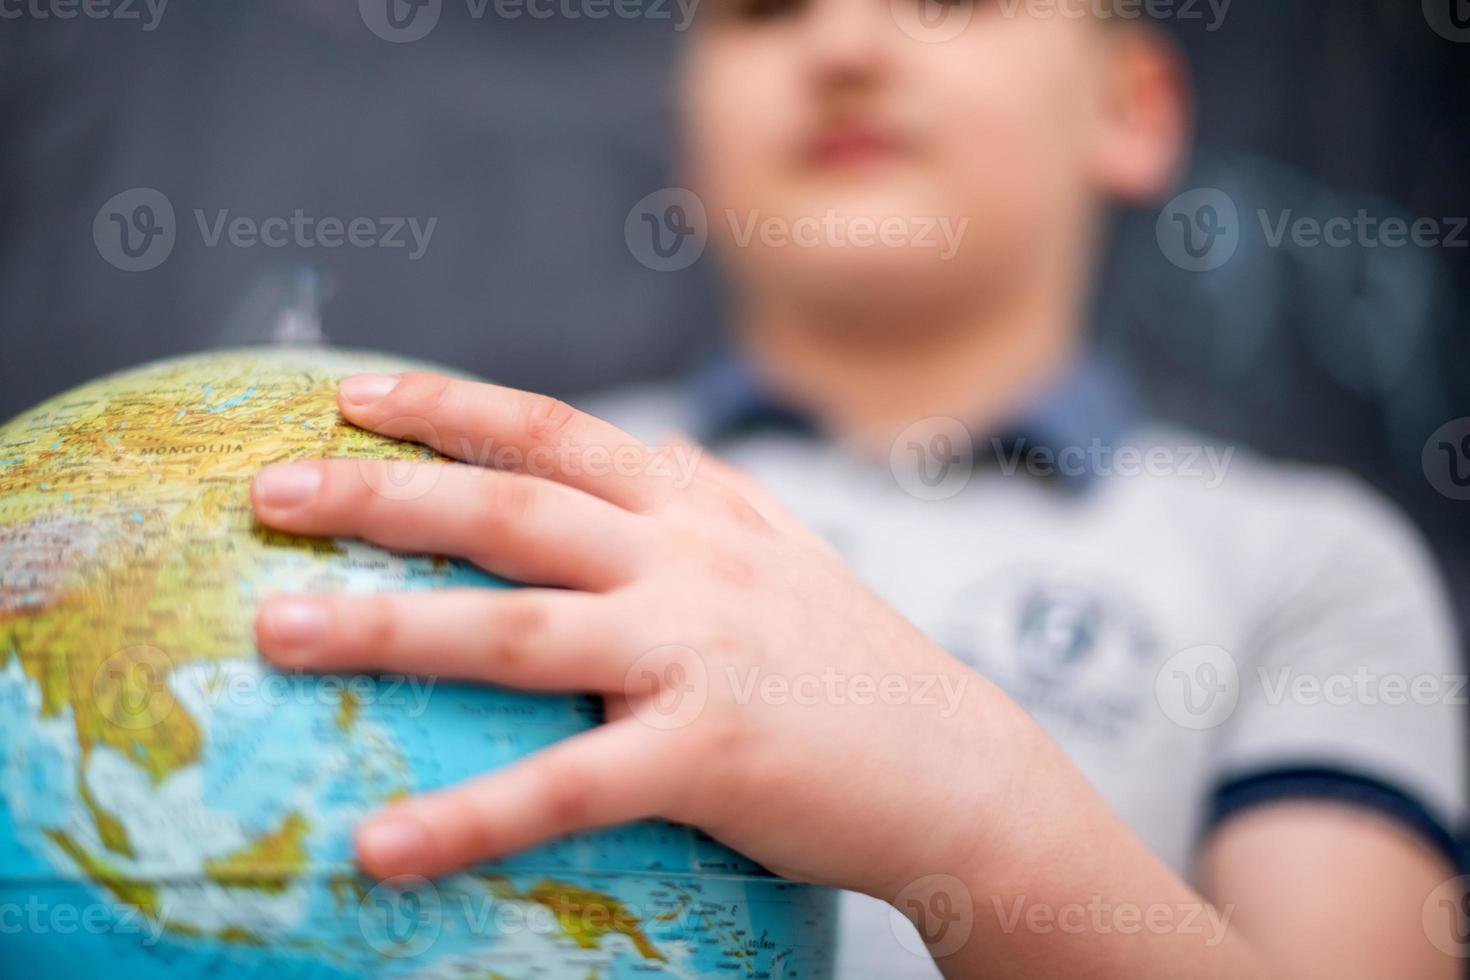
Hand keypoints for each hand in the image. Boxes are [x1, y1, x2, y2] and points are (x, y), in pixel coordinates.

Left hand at [248, 371, 1032, 900]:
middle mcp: (689, 561)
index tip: (351, 393)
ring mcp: (697, 651)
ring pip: (518, 628)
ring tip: (276, 632)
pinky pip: (571, 785)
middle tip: (268, 492)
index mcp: (697, 510)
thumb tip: (656, 454)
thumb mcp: (783, 556)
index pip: (554, 433)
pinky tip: (382, 848)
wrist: (957, 764)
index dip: (449, 407)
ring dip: (389, 627)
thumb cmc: (853, 665)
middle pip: (511, 508)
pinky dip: (472, 816)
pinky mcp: (709, 752)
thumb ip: (711, 501)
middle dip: (382, 493)